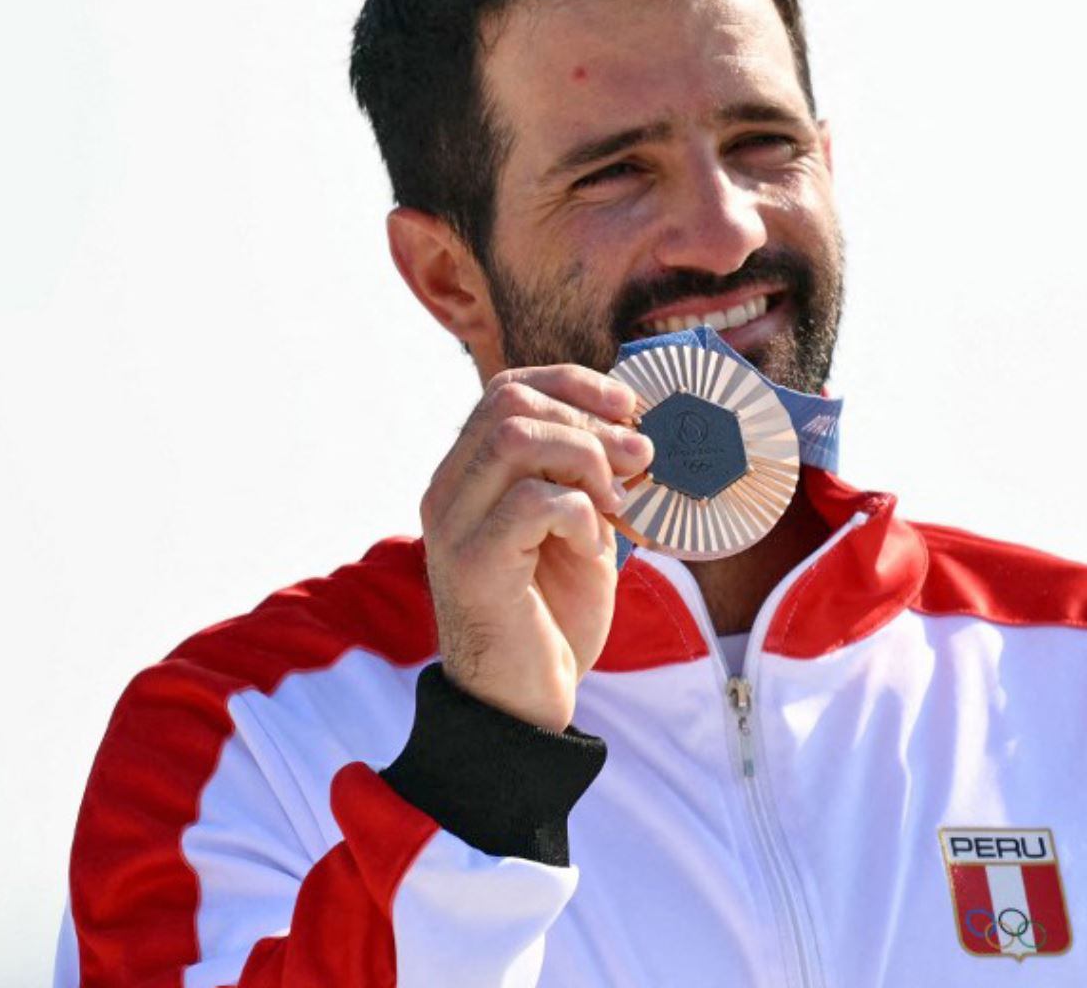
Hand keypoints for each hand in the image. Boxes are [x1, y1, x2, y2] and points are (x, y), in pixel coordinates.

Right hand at [419, 365, 652, 730]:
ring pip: (515, 440)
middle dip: (588, 420)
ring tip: (614, 504)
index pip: (507, 390)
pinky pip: (532, 502)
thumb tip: (635, 427)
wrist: (525, 702)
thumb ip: (588, 478)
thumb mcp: (579, 529)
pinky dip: (580, 514)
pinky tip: (593, 548)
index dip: (573, 383)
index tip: (628, 405)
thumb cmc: (553, 615)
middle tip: (637, 459)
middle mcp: (449, 492)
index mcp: (468, 475)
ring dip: (583, 460)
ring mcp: (454, 527)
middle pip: (511, 403)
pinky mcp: (473, 565)